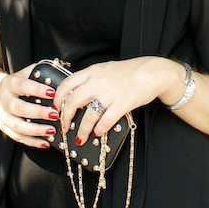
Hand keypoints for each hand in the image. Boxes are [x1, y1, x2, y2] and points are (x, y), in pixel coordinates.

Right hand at [0, 63, 59, 148]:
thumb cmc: (19, 83)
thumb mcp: (26, 73)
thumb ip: (39, 73)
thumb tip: (61, 73)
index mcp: (10, 84)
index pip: (22, 86)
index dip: (37, 89)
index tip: (52, 93)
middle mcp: (3, 100)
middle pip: (19, 108)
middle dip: (38, 112)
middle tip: (54, 115)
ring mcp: (2, 116)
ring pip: (17, 126)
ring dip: (35, 130)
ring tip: (51, 131)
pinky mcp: (4, 127)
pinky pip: (18, 137)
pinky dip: (32, 142)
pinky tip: (45, 143)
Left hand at [54, 58, 177, 146]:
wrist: (152, 72)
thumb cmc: (128, 72)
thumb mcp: (105, 69)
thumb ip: (90, 78)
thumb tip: (74, 93)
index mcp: (92, 71)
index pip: (67, 84)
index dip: (58, 99)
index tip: (56, 108)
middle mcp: (98, 81)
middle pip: (73, 101)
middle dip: (66, 117)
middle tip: (64, 127)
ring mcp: (110, 93)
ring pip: (88, 115)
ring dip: (82, 130)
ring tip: (80, 138)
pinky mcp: (122, 104)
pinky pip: (105, 121)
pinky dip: (99, 130)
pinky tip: (98, 133)